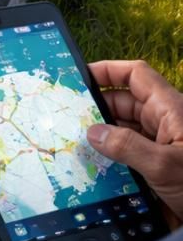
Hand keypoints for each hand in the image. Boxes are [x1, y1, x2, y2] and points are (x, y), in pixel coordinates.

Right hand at [87, 60, 182, 227]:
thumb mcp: (165, 165)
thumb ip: (126, 146)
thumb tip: (94, 133)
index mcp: (172, 111)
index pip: (136, 76)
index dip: (108, 70)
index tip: (80, 77)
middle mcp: (166, 125)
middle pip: (124, 105)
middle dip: (97, 110)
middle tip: (68, 118)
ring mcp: (162, 148)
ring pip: (124, 132)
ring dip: (102, 138)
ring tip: (76, 144)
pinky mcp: (159, 170)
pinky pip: (129, 157)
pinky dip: (111, 160)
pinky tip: (94, 169)